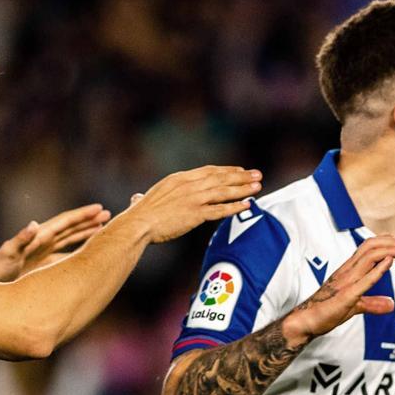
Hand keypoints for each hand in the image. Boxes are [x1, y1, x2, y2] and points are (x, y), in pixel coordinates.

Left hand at [0, 204, 110, 280]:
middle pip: (71, 227)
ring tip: (103, 226)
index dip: (82, 215)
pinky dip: (78, 249)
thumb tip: (33, 225)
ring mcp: (45, 250)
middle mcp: (44, 240)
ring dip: (86, 231)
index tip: (99, 208)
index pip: (65, 222)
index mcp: (40, 236)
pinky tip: (88, 250)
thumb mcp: (8, 252)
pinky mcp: (44, 262)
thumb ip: (20, 239)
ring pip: (70, 238)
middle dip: (89, 220)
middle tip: (109, 213)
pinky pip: (66, 253)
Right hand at [125, 166, 261, 242]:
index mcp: (179, 179)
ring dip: (243, 189)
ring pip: (224, 192)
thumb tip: (137, 198)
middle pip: (220, 178)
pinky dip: (235, 207)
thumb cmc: (139, 215)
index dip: (226, 170)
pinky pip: (220, 210)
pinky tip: (247, 205)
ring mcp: (194, 199)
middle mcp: (189, 185)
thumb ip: (146, 197)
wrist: (139, 224)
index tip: (239, 170)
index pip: (208, 171)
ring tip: (257, 186)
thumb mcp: (144, 199)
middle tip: (257, 174)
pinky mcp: (196, 214)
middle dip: (241, 176)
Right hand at [282, 235, 394, 342]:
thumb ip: (373, 303)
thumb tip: (391, 304)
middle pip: (370, 246)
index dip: (386, 242)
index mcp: (348, 271)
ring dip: (389, 251)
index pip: (368, 247)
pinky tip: (389, 263)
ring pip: (368, 256)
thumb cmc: (326, 311)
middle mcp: (347, 271)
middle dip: (391, 243)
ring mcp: (345, 281)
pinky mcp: (345, 295)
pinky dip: (378, 269)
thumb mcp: (355, 306)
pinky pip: (364, 280)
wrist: (306, 321)